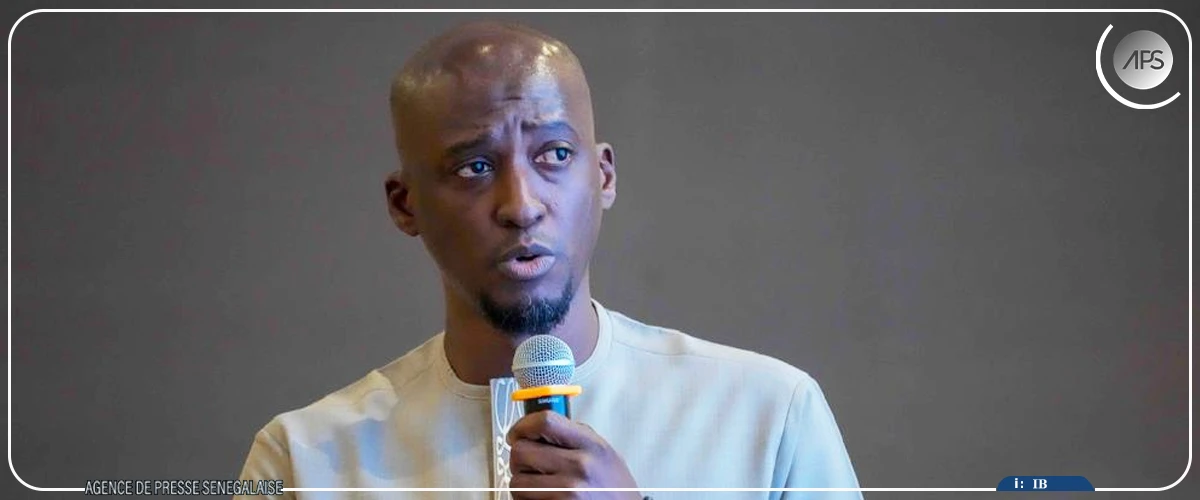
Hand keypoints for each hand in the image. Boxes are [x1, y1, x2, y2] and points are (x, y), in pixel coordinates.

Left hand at [505, 410, 641, 498]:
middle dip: (520, 460)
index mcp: (591, 445)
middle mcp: (580, 466)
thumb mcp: (604, 453)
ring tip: (540, 487)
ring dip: (523, 484)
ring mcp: (567, 492)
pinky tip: (544, 499)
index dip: (522, 426)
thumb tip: (535, 428)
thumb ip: (575, 437)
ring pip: (516, 481)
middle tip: (530, 466)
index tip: (516, 434)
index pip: (545, 421)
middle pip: (521, 451)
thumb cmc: (613, 489)